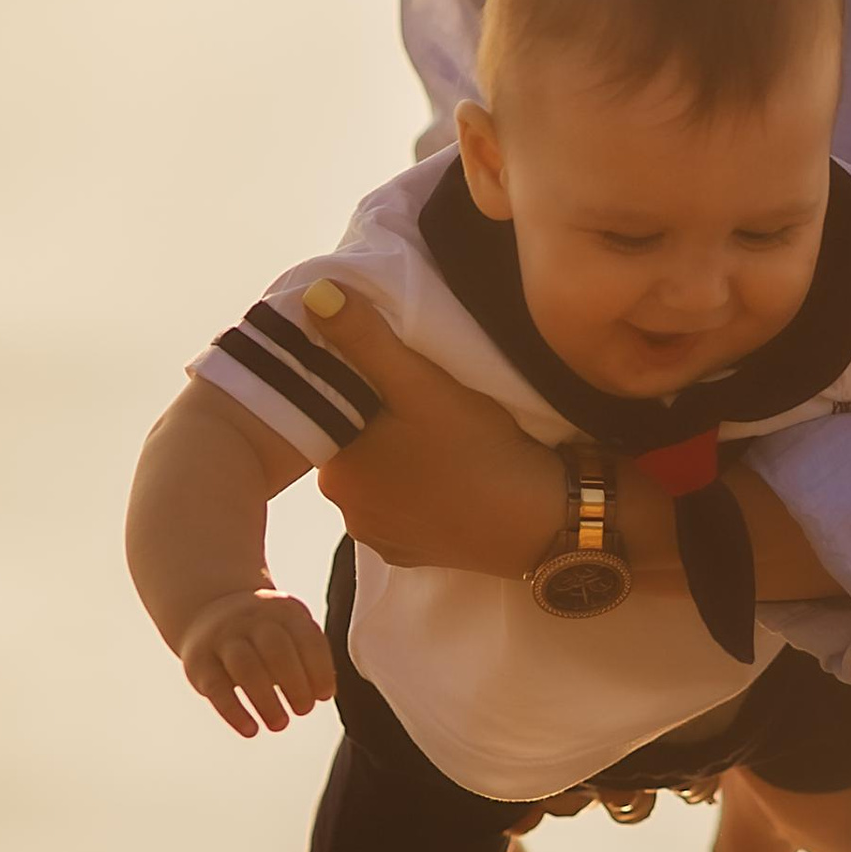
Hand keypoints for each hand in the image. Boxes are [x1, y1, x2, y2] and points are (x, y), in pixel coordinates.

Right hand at [177, 587, 333, 738]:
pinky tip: (251, 730)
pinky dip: (234, 712)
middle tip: (304, 710)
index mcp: (282, 611)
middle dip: (295, 683)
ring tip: (280, 724)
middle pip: (276, 649)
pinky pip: (216, 687)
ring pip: (245, 667)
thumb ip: (308, 655)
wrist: (208, 611)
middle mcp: (252, 619)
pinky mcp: (199, 661)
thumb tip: (324, 693)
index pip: (306, 637)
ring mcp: (222, 638)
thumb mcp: (288, 629)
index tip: (325, 695)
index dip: (319, 668)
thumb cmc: (263, 633)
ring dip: (266, 700)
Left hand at [307, 284, 684, 586]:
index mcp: (336, 472)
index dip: (362, 389)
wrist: (537, 522)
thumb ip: (366, 339)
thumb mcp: (420, 383)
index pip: (333, 415)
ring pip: (381, 480)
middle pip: (356, 448)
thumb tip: (313, 295)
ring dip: (400, 459)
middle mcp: (347, 513)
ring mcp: (381, 540)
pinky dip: (420, 493)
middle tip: (428, 403)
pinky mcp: (411, 557)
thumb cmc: (475, 448)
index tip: (399, 377)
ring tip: (445, 437)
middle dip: (381, 424)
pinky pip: (404, 513)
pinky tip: (451, 475)